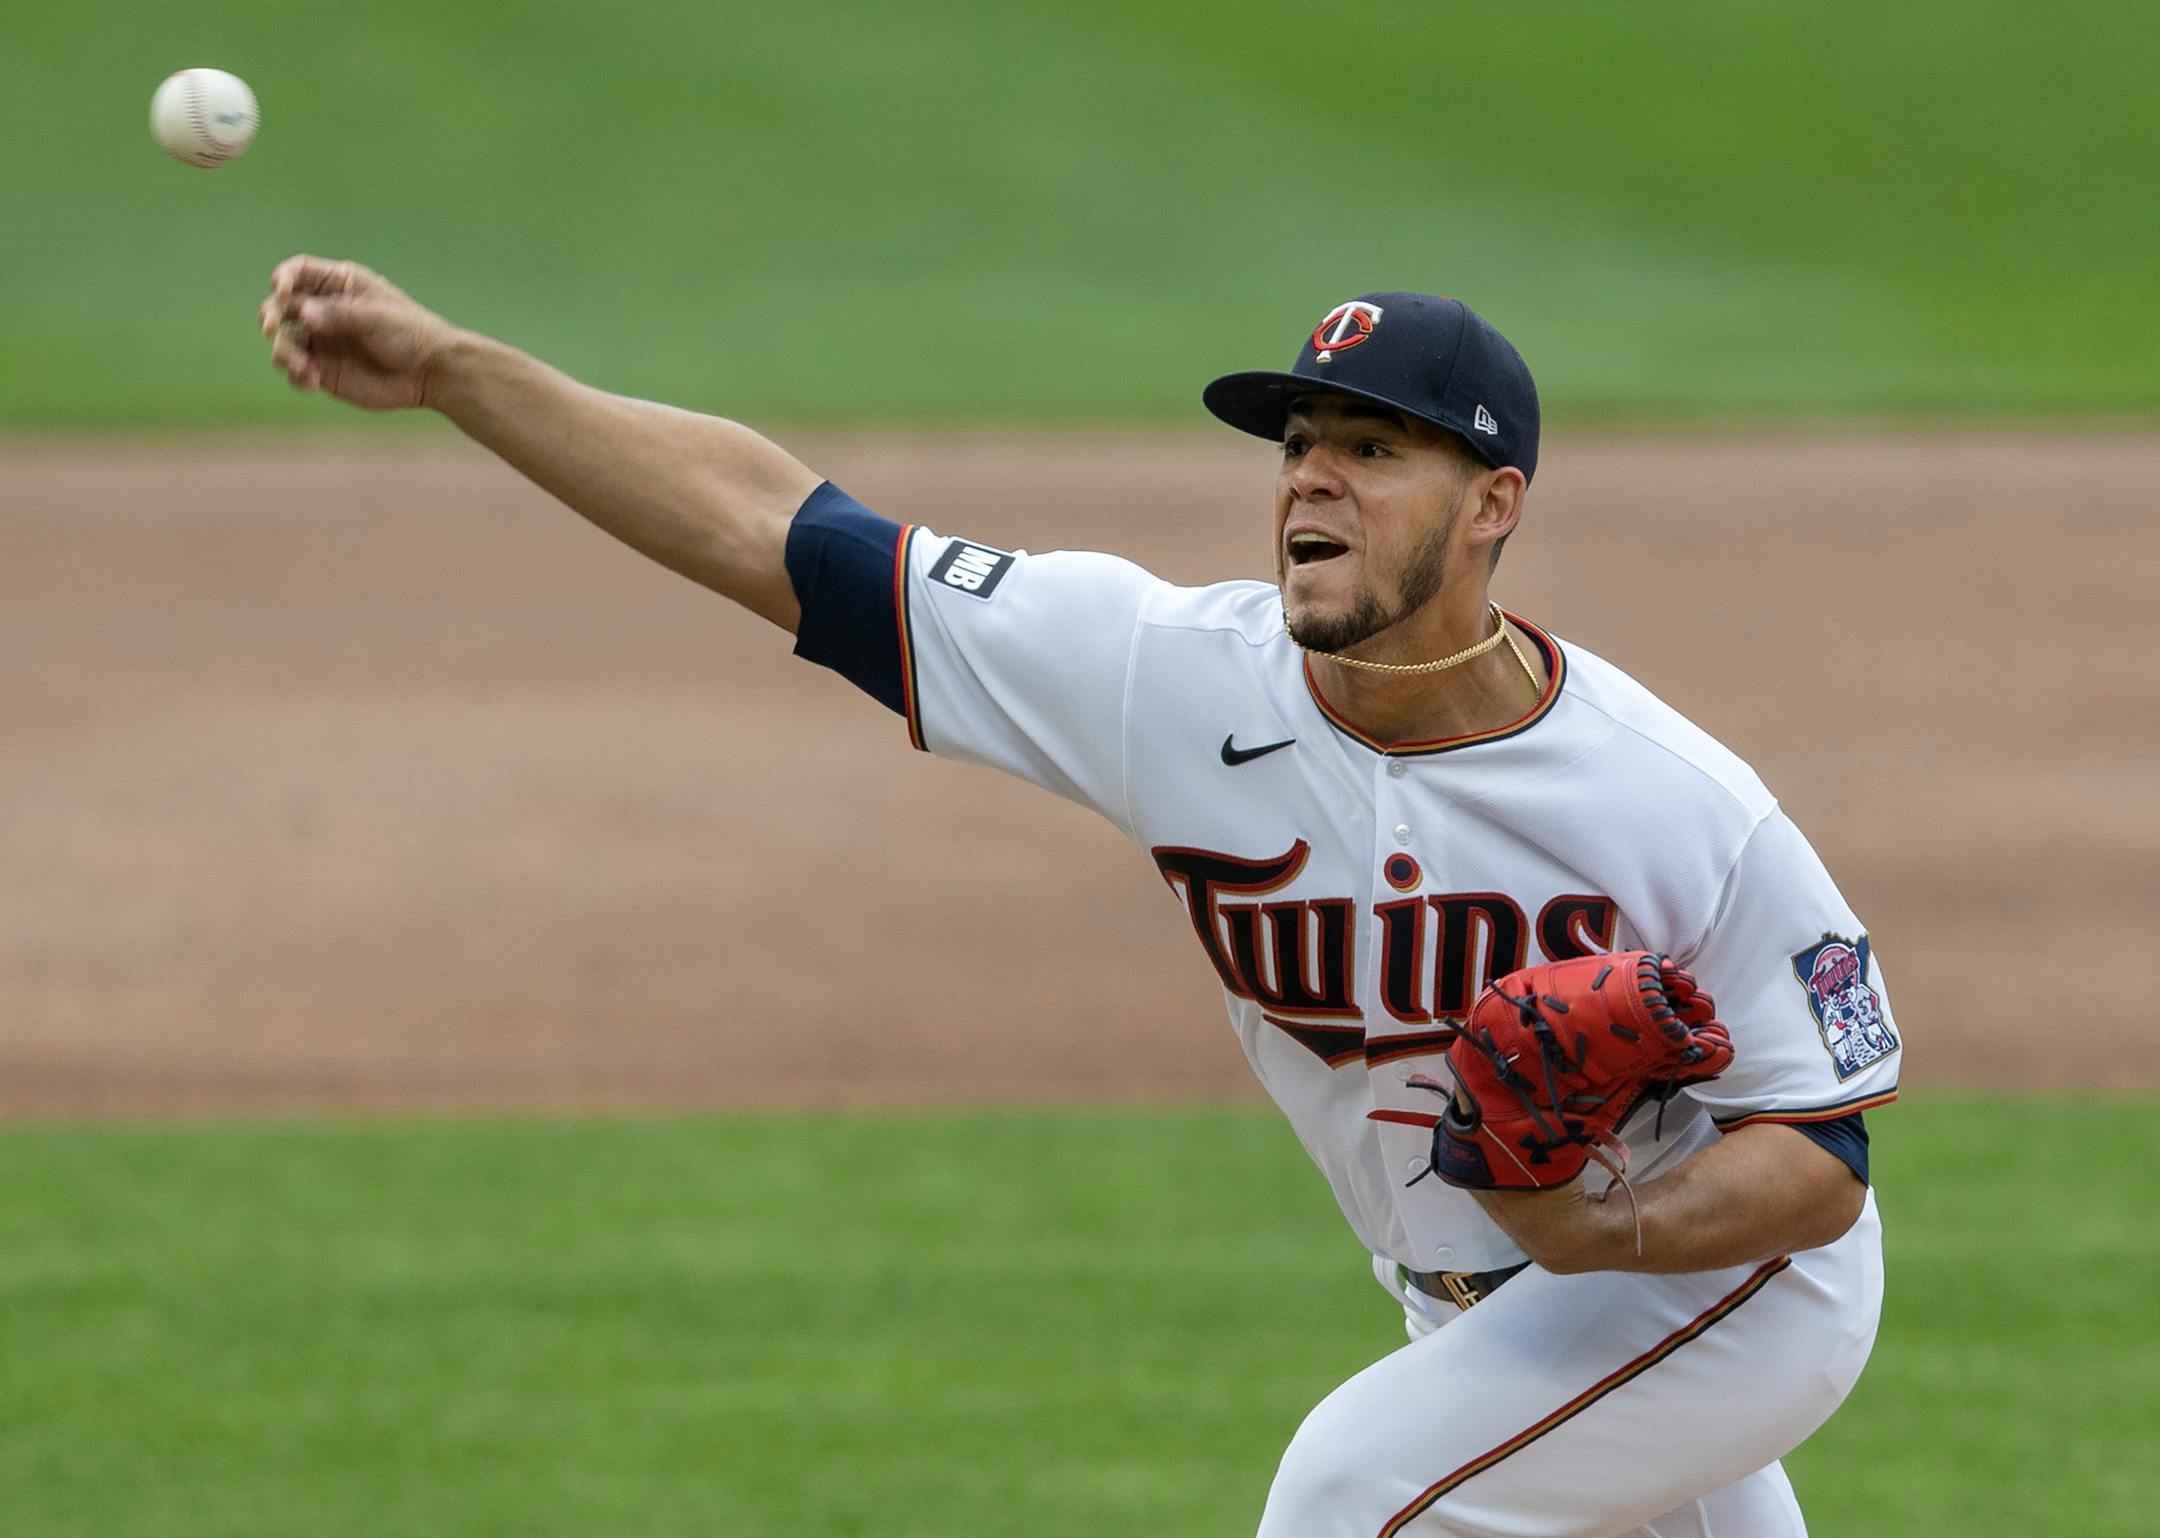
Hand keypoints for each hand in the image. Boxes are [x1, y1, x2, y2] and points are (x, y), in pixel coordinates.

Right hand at [258, 255, 458, 410]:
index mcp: (339, 285)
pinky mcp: (323, 370)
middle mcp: (324, 310)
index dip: (284, 278)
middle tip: (270, 327)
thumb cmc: (411, 335)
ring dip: (282, 351)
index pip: (299, 272)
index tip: (281, 289)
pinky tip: (311, 380)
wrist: (431, 374)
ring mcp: (322, 341)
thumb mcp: (378, 317)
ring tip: (302, 367)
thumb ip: (341, 315)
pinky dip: (295, 375)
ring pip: (283, 340)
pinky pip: (295, 370)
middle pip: (281, 305)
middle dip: (269, 314)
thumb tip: (304, 314)